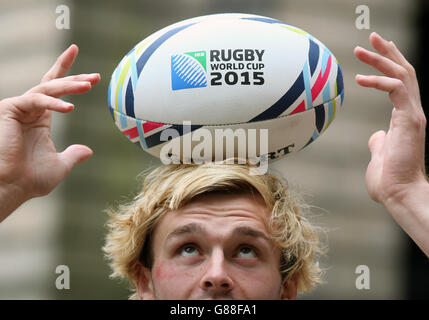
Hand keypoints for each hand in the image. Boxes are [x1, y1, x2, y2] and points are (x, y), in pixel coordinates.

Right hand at [0, 44, 99, 221]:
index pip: (56, 92)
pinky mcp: (10, 109)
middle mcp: (30, 110)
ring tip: (89, 85)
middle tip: (96, 76)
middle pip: (52, 84)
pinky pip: (36, 99)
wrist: (11, 187)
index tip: (94, 77)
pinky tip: (70, 108)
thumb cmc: (31, 179)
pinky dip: (53, 102)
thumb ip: (73, 155)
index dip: (71, 80)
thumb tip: (88, 151)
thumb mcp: (60, 165)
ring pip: (47, 88)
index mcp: (40, 119)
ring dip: (69, 85)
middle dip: (74, 76)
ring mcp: (19, 108)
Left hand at [354, 32, 426, 204]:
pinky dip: (379, 80)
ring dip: (382, 58)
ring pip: (403, 74)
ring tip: (361, 49)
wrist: (398, 193)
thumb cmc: (388, 179)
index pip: (400, 83)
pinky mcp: (409, 119)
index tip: (372, 53)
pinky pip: (396, 89)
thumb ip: (378, 143)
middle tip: (372, 37)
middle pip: (405, 71)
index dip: (388, 65)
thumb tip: (375, 136)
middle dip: (388, 52)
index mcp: (405, 117)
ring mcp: (413, 114)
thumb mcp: (380, 154)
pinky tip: (360, 78)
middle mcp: (412, 112)